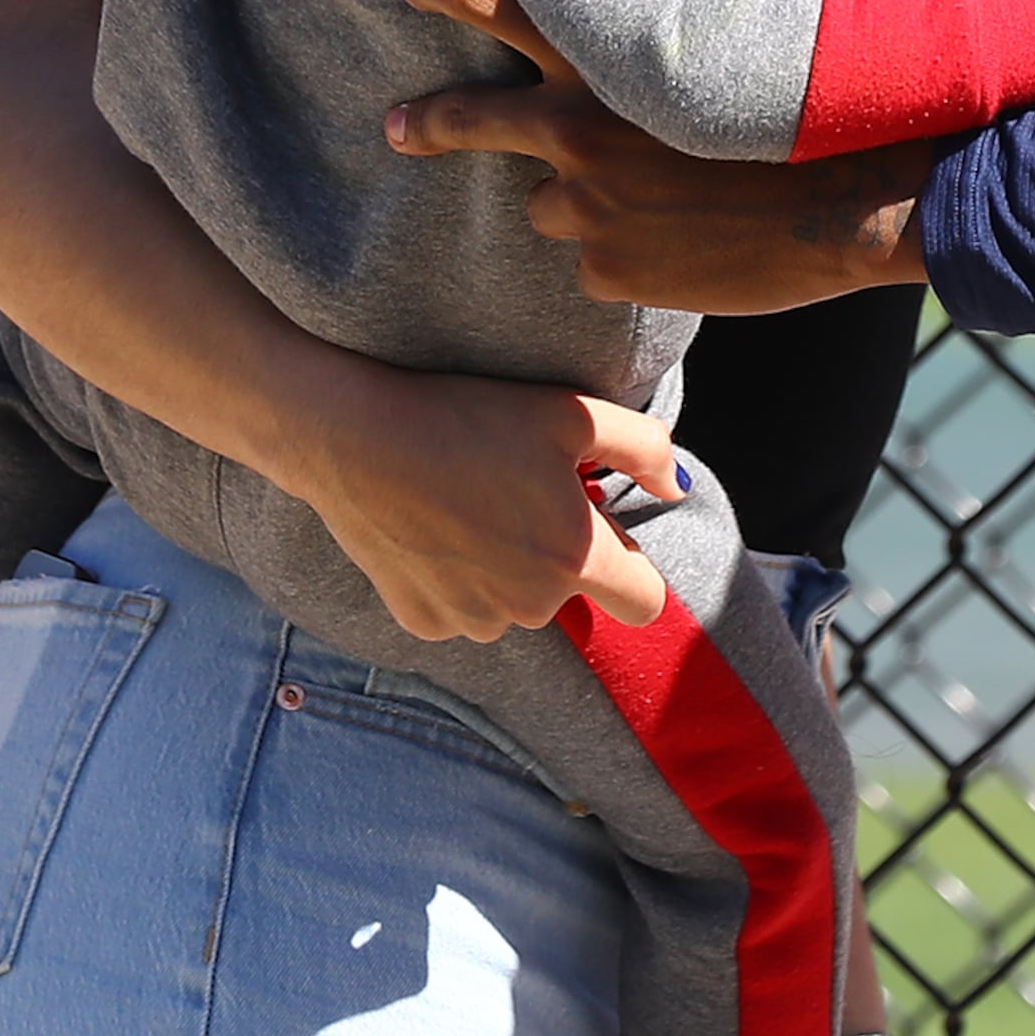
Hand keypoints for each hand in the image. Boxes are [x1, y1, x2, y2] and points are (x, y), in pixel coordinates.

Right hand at [276, 360, 679, 638]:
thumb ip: (646, 449)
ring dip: (507, 568)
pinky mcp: (421, 622)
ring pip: (514, 604)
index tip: (606, 533)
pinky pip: (462, 609)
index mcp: (574, 557)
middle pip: (570, 593)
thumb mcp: (572, 412)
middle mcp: (528, 604)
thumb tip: (676, 487)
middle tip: (520, 491)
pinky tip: (435, 528)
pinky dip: (457, 579)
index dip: (635, 567)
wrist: (358, 437)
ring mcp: (471, 619)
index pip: (645, 603)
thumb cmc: (471, 416)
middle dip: (559, 553)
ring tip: (473, 504)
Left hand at [391, 0, 932, 309]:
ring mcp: (587, 207)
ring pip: (549, 205)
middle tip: (395, 124)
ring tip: (659, 202)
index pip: (499, 5)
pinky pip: (599, 263)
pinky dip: (631, 256)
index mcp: (604, 59)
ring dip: (586, 203)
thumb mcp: (749, 19)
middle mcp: (578, 129)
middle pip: (470, 119)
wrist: (851, 202)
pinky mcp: (608, 270)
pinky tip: (686, 245)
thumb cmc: (801, 102)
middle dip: (426, 121)